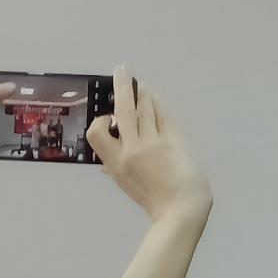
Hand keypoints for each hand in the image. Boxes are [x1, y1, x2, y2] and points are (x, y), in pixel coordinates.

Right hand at [92, 69, 211, 225]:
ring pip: (145, 108)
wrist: (181, 207)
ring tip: (141, 84)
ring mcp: (154, 142)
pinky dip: (158, 103)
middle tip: (122, 70)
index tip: (107, 117)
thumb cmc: (153, 198)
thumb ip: (116, 169)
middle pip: (123, 111)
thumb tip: (106, 164)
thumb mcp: (127, 185)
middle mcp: (132, 149)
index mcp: (115, 163)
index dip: (100, 121)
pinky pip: (163, 116)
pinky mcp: (174, 139)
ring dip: (143, 93)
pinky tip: (156, 97)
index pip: (96, 133)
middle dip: (121, 87)